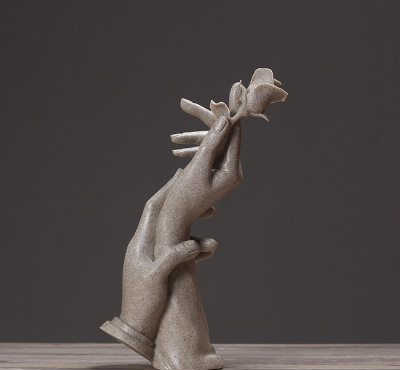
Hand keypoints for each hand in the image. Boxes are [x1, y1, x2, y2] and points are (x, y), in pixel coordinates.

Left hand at [101, 171, 216, 360]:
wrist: (137, 326)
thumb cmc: (141, 303)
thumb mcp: (156, 279)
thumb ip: (173, 258)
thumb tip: (194, 244)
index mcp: (141, 242)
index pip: (153, 208)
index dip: (167, 191)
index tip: (180, 177)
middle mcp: (148, 245)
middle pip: (168, 218)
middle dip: (186, 208)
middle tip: (205, 201)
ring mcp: (156, 256)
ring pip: (179, 237)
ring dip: (196, 235)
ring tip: (214, 241)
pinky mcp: (164, 267)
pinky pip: (181, 252)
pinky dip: (195, 250)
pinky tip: (208, 252)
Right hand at [155, 114, 242, 246]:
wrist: (175, 219)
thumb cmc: (184, 197)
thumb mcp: (197, 167)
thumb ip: (211, 142)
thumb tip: (224, 119)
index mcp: (233, 171)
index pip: (234, 134)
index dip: (226, 113)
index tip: (222, 94)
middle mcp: (232, 170)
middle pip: (222, 136)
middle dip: (203, 122)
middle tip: (184, 103)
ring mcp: (223, 171)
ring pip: (211, 144)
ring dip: (193, 139)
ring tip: (174, 138)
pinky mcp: (214, 172)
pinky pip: (206, 154)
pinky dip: (193, 150)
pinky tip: (177, 150)